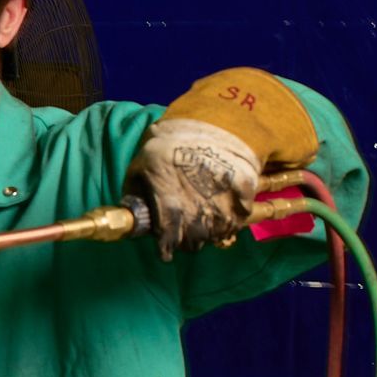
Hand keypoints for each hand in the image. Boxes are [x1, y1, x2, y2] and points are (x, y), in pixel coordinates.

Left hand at [124, 118, 261, 260]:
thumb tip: (132, 217)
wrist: (211, 124)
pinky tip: (220, 212)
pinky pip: (238, 222)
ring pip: (217, 236)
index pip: (167, 239)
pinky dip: (229, 222)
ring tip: (201, 222)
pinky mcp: (244, 195)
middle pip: (193, 243)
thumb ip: (134, 194)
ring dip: (209, 233)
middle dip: (186, 242)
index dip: (166, 249)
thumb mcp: (140, 167)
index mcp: (168, 200)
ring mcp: (223, 202)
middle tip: (183, 234)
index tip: (165, 252)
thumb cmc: (168, 146)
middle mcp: (196, 206)